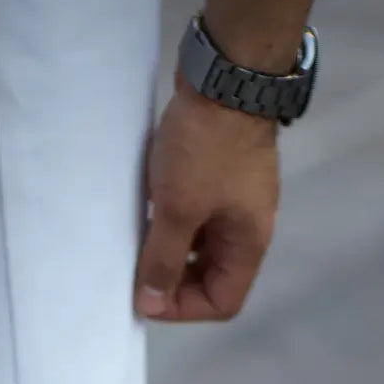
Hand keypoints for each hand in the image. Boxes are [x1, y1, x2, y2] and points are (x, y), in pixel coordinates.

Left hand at [134, 75, 279, 321]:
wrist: (225, 74)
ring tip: (136, 243)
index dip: (184, 309)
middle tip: (135, 272)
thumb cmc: (206, 148)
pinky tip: (146, 211)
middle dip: (173, 281)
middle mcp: (246, 227)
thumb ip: (163, 259)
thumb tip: (151, 303)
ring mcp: (235, 199)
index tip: (146, 294)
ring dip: (170, 250)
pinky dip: (173, 222)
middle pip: (211, 277)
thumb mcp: (179, 210)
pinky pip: (196, 215)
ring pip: (201, 246)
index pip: (222, 302)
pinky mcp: (220, 175)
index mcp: (248, 244)